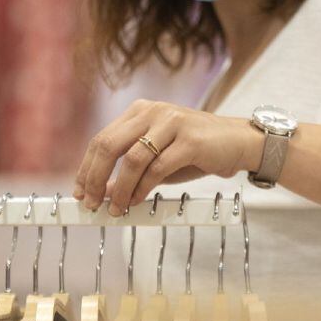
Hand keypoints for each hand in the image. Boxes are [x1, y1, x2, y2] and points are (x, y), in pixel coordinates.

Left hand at [73, 100, 262, 215]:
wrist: (240, 143)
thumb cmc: (196, 152)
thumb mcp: (157, 159)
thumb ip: (129, 171)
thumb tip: (100, 192)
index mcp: (139, 112)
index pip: (102, 139)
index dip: (86, 167)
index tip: (80, 191)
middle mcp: (152, 112)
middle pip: (109, 145)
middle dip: (95, 177)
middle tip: (90, 202)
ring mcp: (171, 123)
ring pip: (132, 159)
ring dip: (119, 188)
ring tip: (115, 208)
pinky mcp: (190, 140)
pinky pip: (157, 167)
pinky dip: (142, 188)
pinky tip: (136, 200)